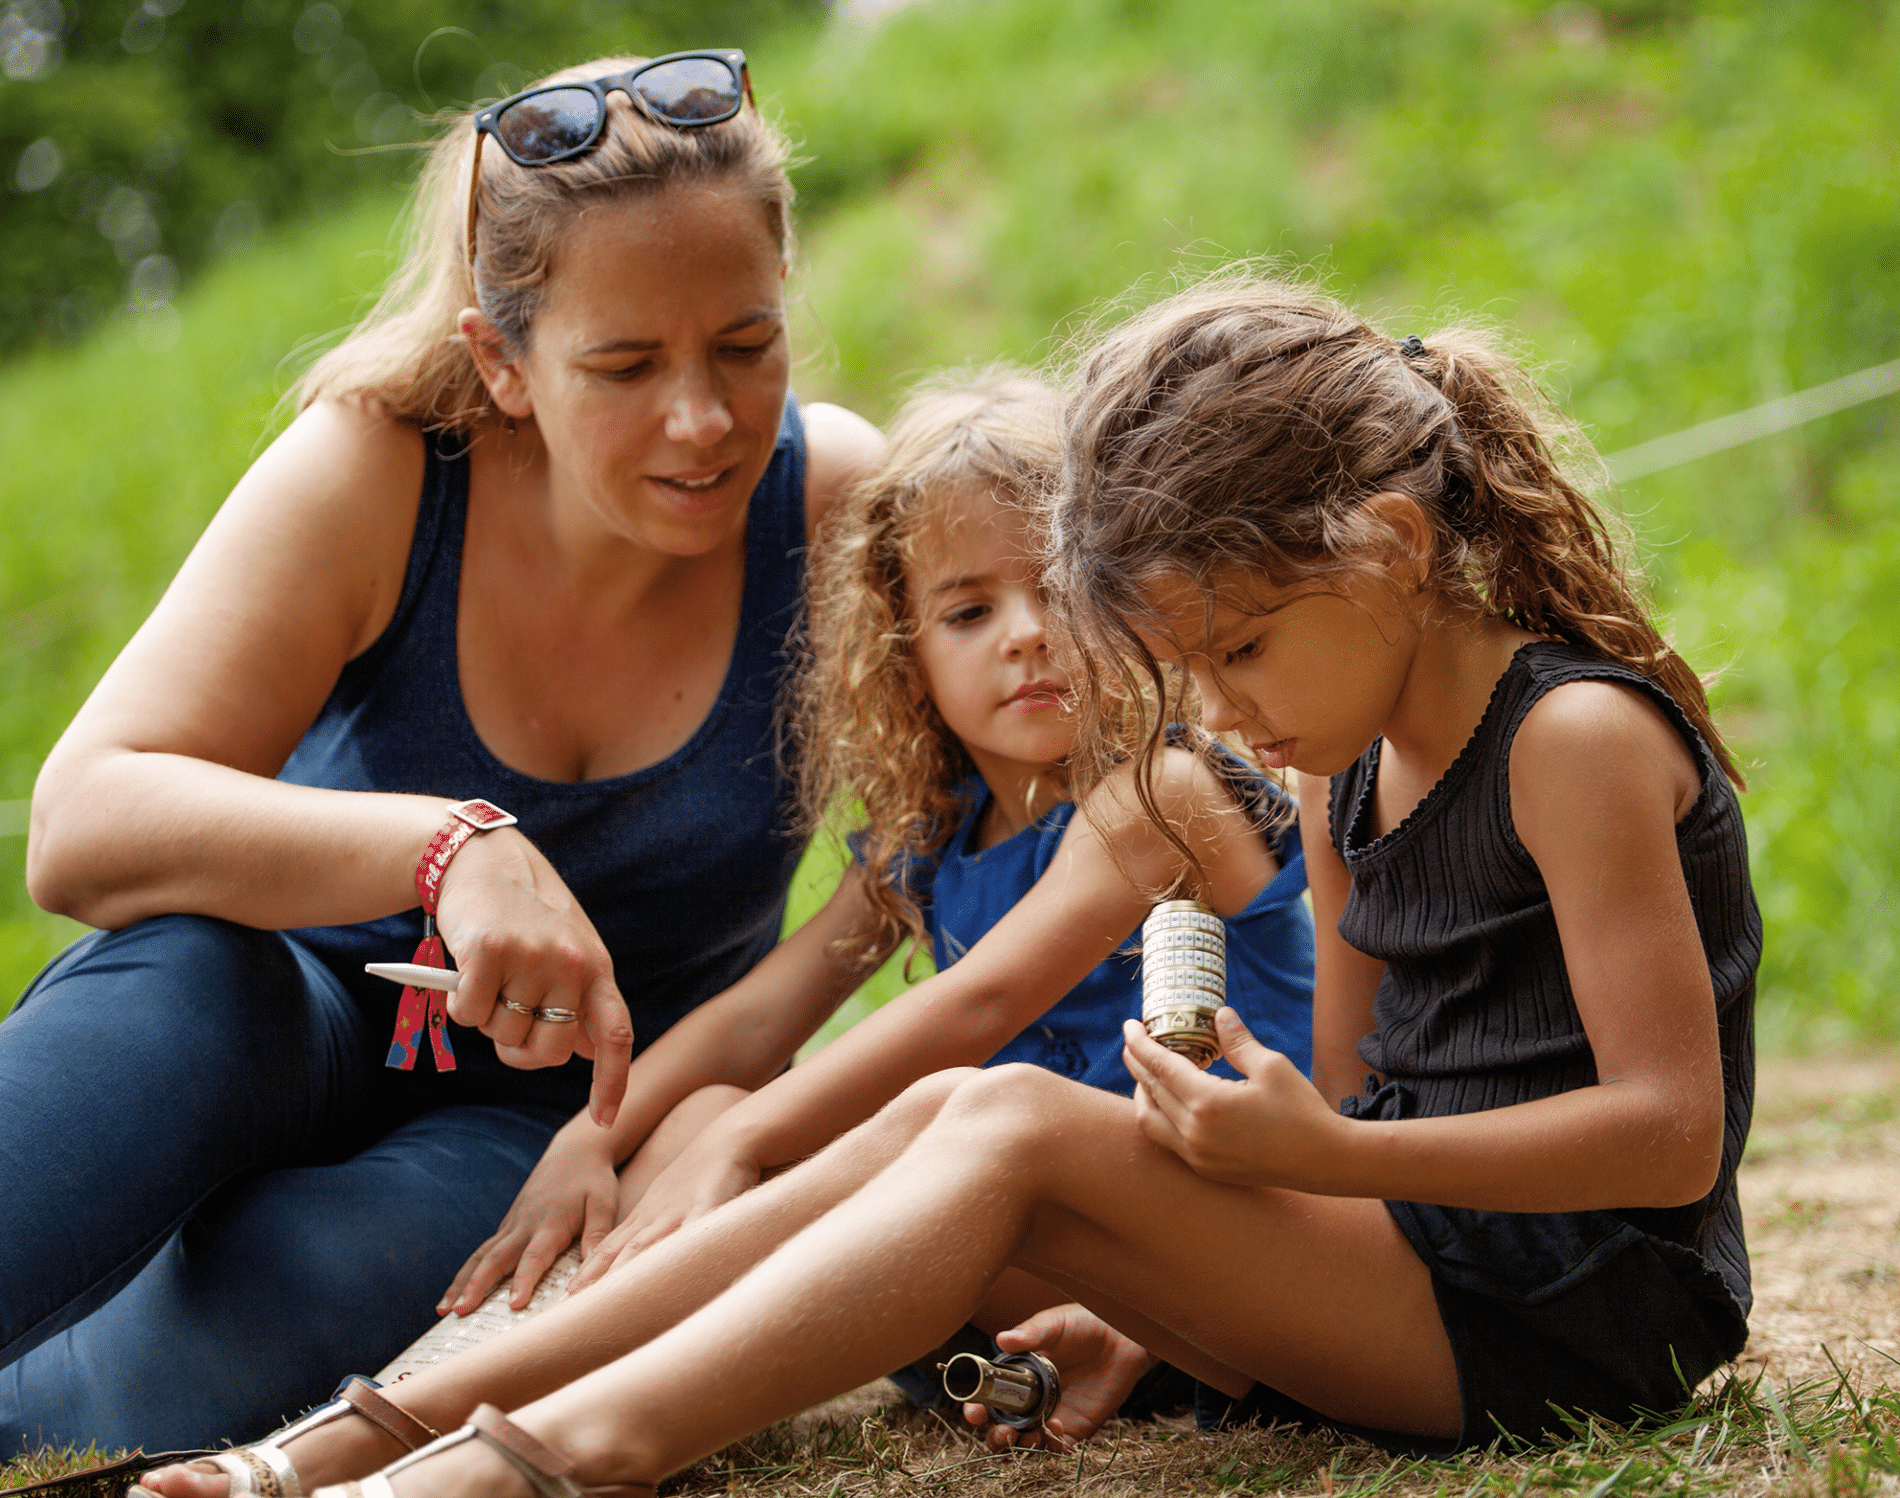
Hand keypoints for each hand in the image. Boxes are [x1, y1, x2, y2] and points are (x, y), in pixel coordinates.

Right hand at [433, 827, 634, 1126]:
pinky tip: (463, 970)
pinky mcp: (489, 951)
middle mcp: (571, 964)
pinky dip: (458, 1005)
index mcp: (596, 967)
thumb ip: (578, 997)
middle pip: (548, 1052)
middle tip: (504, 1022)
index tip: (603, 1121)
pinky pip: (468, 1015)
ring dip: (486, 1019)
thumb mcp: (566, 948)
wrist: (483, 857)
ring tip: (488, 975)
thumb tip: (584, 1053)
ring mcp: (532, 957)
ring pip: (502, 1034)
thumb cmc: (524, 911)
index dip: (612, 1082)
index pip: (616, 1035)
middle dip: (520, 1051)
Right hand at [436, 1122, 619, 1315]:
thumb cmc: (593, 1180)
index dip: (524, 1280)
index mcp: (549, 1223)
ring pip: (481, 1256)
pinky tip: (455, 1293)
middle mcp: (524, 1225)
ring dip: (462, 1282)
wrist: (574, 1152)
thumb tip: (595, 1267)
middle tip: (460, 1312)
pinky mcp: (507, 1226)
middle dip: (477, 1286)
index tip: (514, 1304)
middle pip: (495, 1258)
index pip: (534, 1256)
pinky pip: (483, 1251)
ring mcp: (512, 1225)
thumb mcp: (604, 1203)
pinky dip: (466, 1273)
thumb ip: (598, 1234)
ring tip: (444, 1310)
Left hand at [565, 1129, 761, 1293]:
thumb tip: (636, 1262)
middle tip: (571, 1307)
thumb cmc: (698, 1176)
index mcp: (644, 1218)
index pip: (607, 1250)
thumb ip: (651, 1233)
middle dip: (594, 1280)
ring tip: (605, 1300)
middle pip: (618, 1252)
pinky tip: (671, 1274)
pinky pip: (690, 1235)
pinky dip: (677, 1254)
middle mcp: (653, 1217)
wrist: (726, 1140)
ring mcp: (677, 1213)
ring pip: (644, 1247)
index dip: (586, 1275)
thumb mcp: (666, 1205)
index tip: (565, 1299)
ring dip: (621, 1273)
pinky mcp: (706, 1208)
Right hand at [962, 1304, 1156, 1452]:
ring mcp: (1050, 1413)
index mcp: (1017, 1373)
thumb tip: (1002, 1339)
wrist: (1123, 1336)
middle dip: (995, 1435)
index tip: (974, 1411)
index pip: (988, 1396)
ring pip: (1025, 1441)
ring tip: (1029, 1434)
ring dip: (1021, 1444)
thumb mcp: (1054, 1324)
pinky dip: (1051, 1445)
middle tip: (1002, 1431)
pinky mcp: (1075, 1426)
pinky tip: (1055, 1425)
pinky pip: (1057, 1446)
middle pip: (1001, 1426)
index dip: (977, 1407)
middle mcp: (1029, 1397)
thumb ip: (1030, 1333)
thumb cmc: (1085, 1323)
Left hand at [1121, 1009, 1346, 1186]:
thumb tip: (1219, 1014)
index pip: (1161, 1067)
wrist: (1324, 1161)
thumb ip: (1238, 1040)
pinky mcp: (1206, 1169)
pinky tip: (1167, 1102)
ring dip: (1143, 1093)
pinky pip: (1167, 1141)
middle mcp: (1195, 1133)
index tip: (1129, 1026)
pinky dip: (1158, 1117)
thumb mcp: (1271, 1066)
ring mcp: (1198, 1156)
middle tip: (1133, 1042)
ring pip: (1150, 1121)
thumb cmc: (1302, 1110)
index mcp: (1208, 1103)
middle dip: (1137, 1063)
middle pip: (1150, 1091)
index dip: (1140, 1044)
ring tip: (1146, 1071)